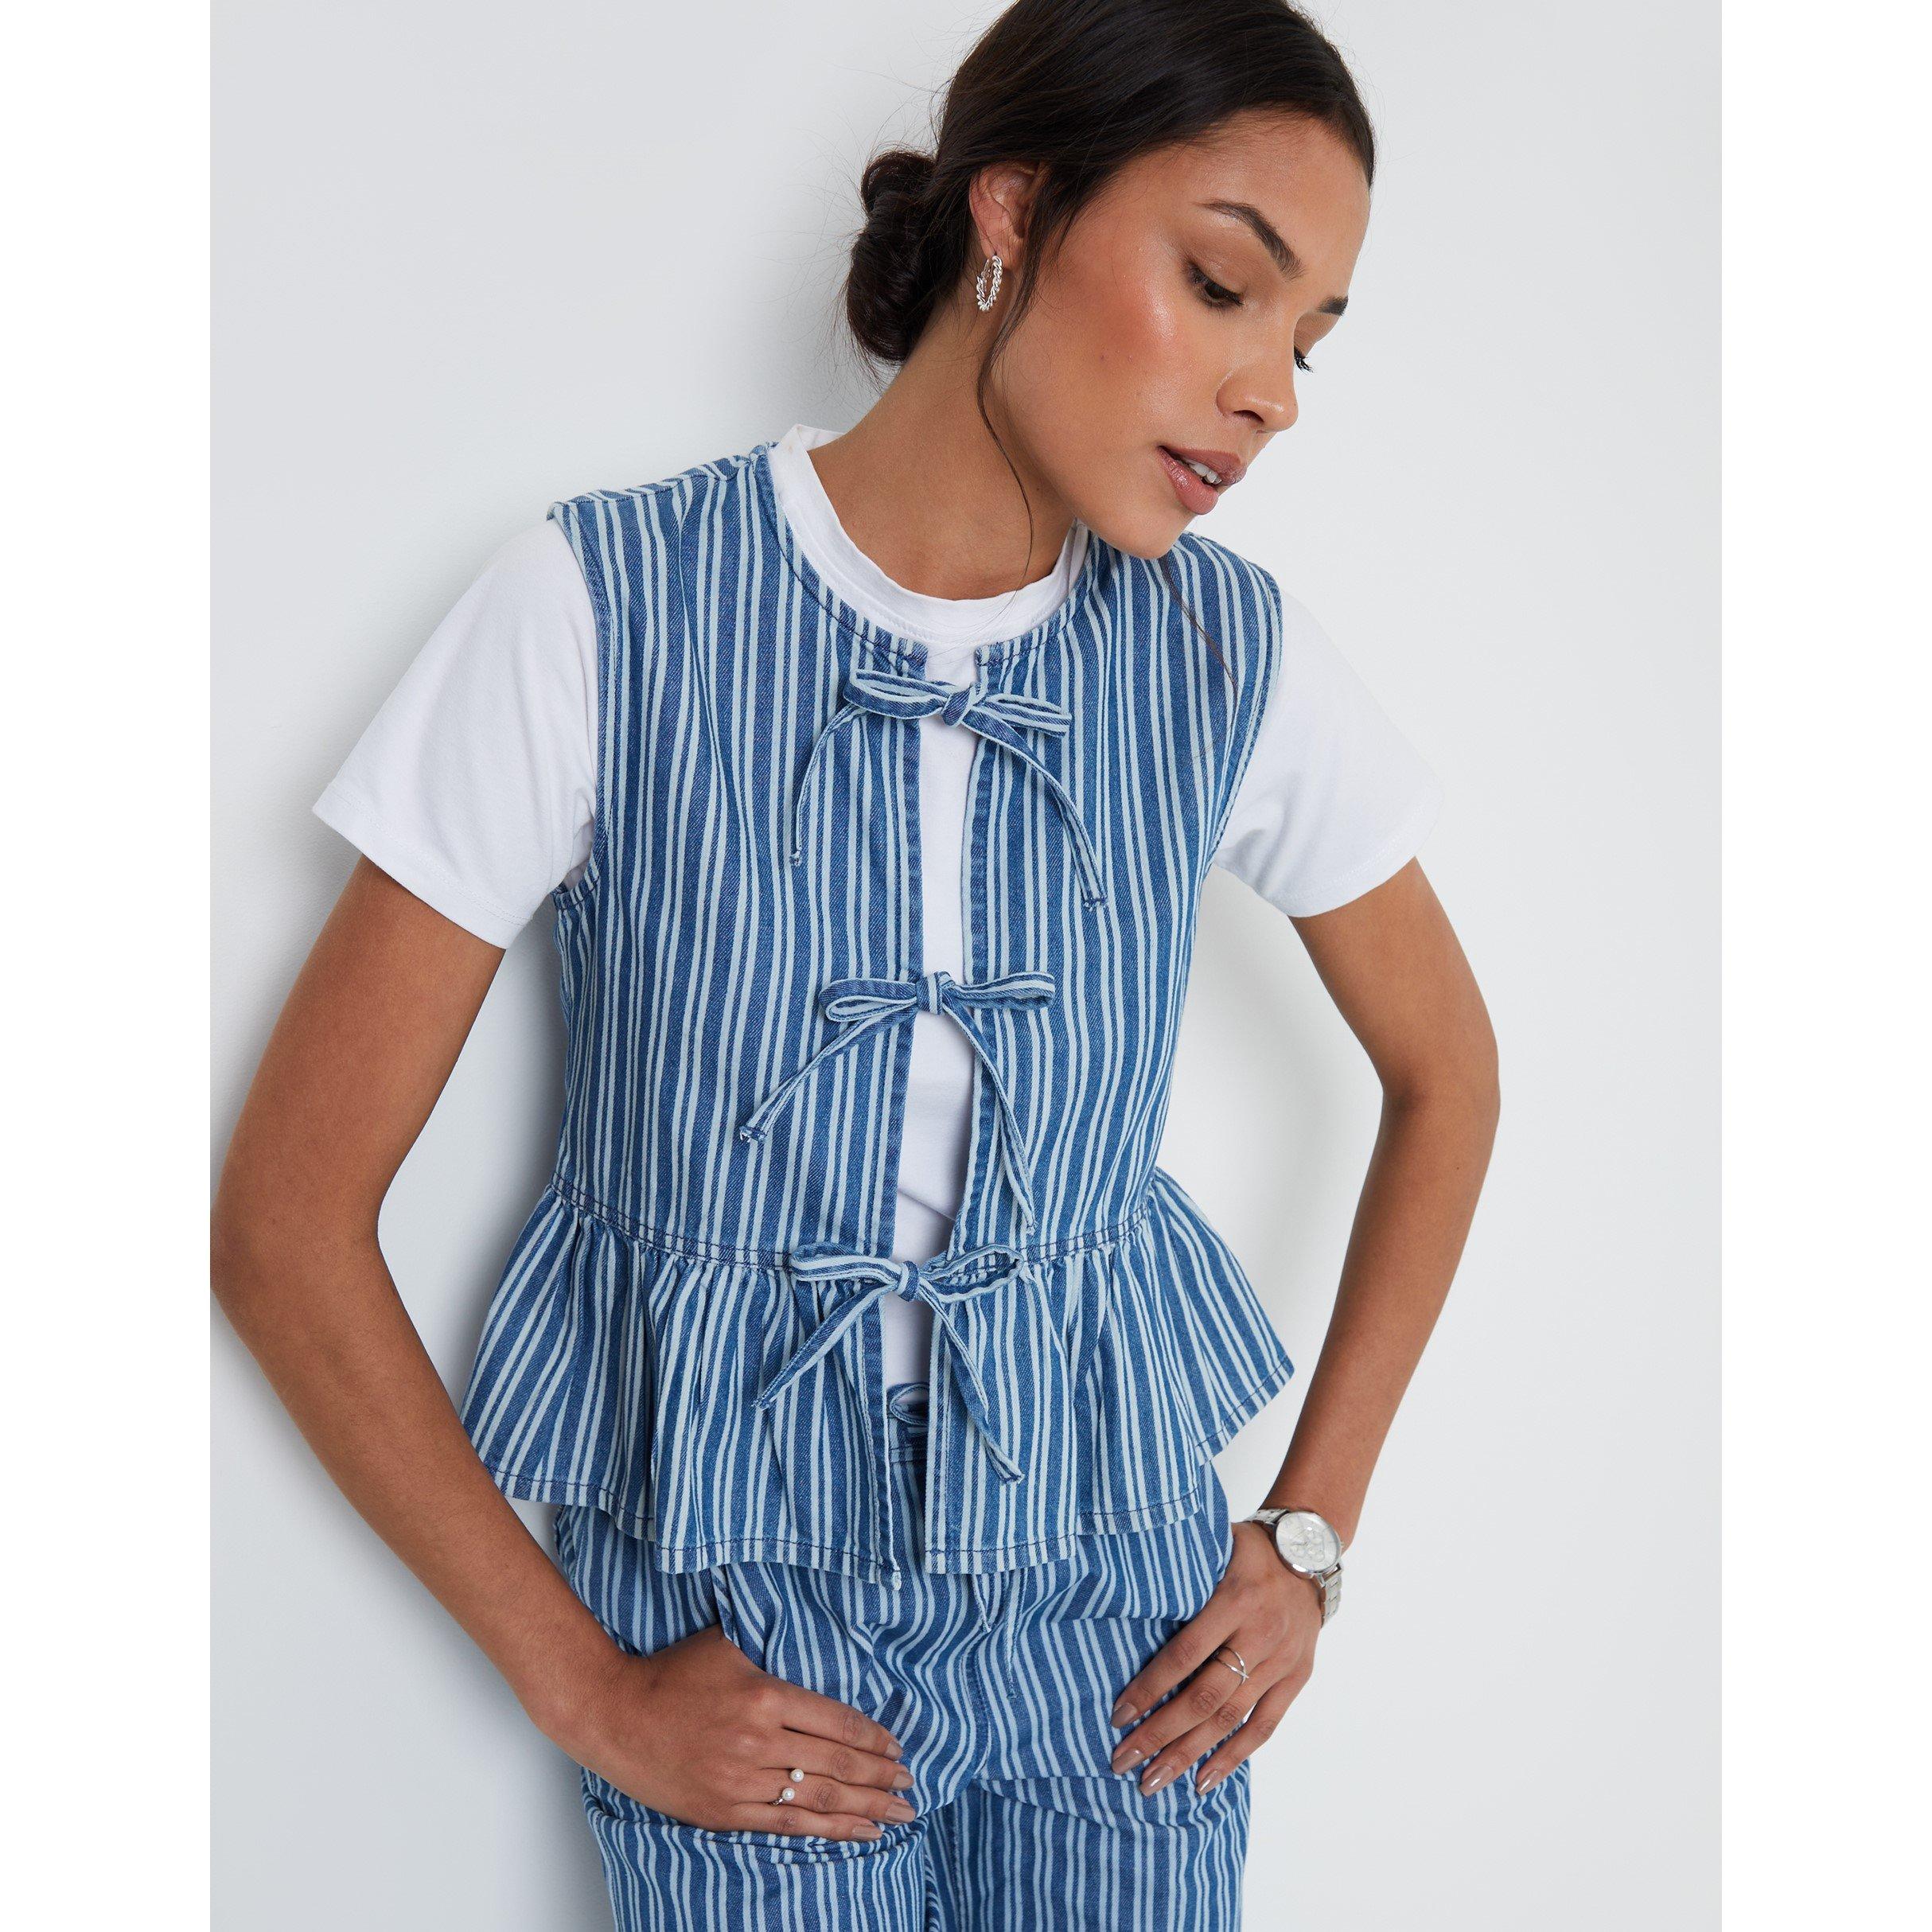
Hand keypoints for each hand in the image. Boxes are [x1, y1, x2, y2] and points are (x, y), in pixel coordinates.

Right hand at [555, 1624, 919, 1841]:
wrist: (615, 1715)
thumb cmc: (673, 1673)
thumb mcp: (728, 1643)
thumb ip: (774, 1645)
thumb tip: (823, 1635)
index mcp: (764, 1695)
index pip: (836, 1720)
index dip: (873, 1738)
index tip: (898, 1746)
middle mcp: (758, 1741)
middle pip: (836, 1764)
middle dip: (881, 1777)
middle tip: (912, 1783)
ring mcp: (741, 1781)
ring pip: (819, 1799)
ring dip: (866, 1808)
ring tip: (899, 1813)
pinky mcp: (725, 1811)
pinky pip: (787, 1824)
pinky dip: (828, 1830)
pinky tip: (858, 1831)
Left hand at [1107, 1519, 1322, 1794]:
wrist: (1309, 1550)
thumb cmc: (1245, 1549)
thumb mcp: (1212, 1549)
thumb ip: (1180, 1581)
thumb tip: (1122, 1608)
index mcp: (1235, 1599)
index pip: (1185, 1654)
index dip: (1150, 1688)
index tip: (1118, 1715)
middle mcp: (1260, 1634)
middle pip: (1205, 1697)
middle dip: (1161, 1734)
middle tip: (1123, 1761)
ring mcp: (1281, 1661)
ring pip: (1231, 1718)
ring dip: (1189, 1754)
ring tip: (1153, 1781)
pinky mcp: (1296, 1678)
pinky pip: (1264, 1725)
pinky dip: (1234, 1756)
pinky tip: (1204, 1780)